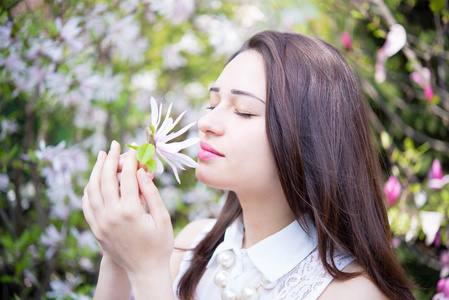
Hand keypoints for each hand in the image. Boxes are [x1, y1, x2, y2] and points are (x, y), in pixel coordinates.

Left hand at [82, 141, 173, 277]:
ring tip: (101, 156)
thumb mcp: (162, 218)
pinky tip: (94, 180)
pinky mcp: (96, 229)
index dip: (131, 160)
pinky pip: (87, 205)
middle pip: (106, 178)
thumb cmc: (159, 245)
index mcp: (131, 211)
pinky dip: (89, 189)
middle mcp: (112, 215)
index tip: (135, 149)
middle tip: (114, 144)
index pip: (128, 176)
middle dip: (110, 158)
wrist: (145, 271)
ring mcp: (101, 223)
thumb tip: (141, 171)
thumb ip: (151, 193)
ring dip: (96, 170)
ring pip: (92, 189)